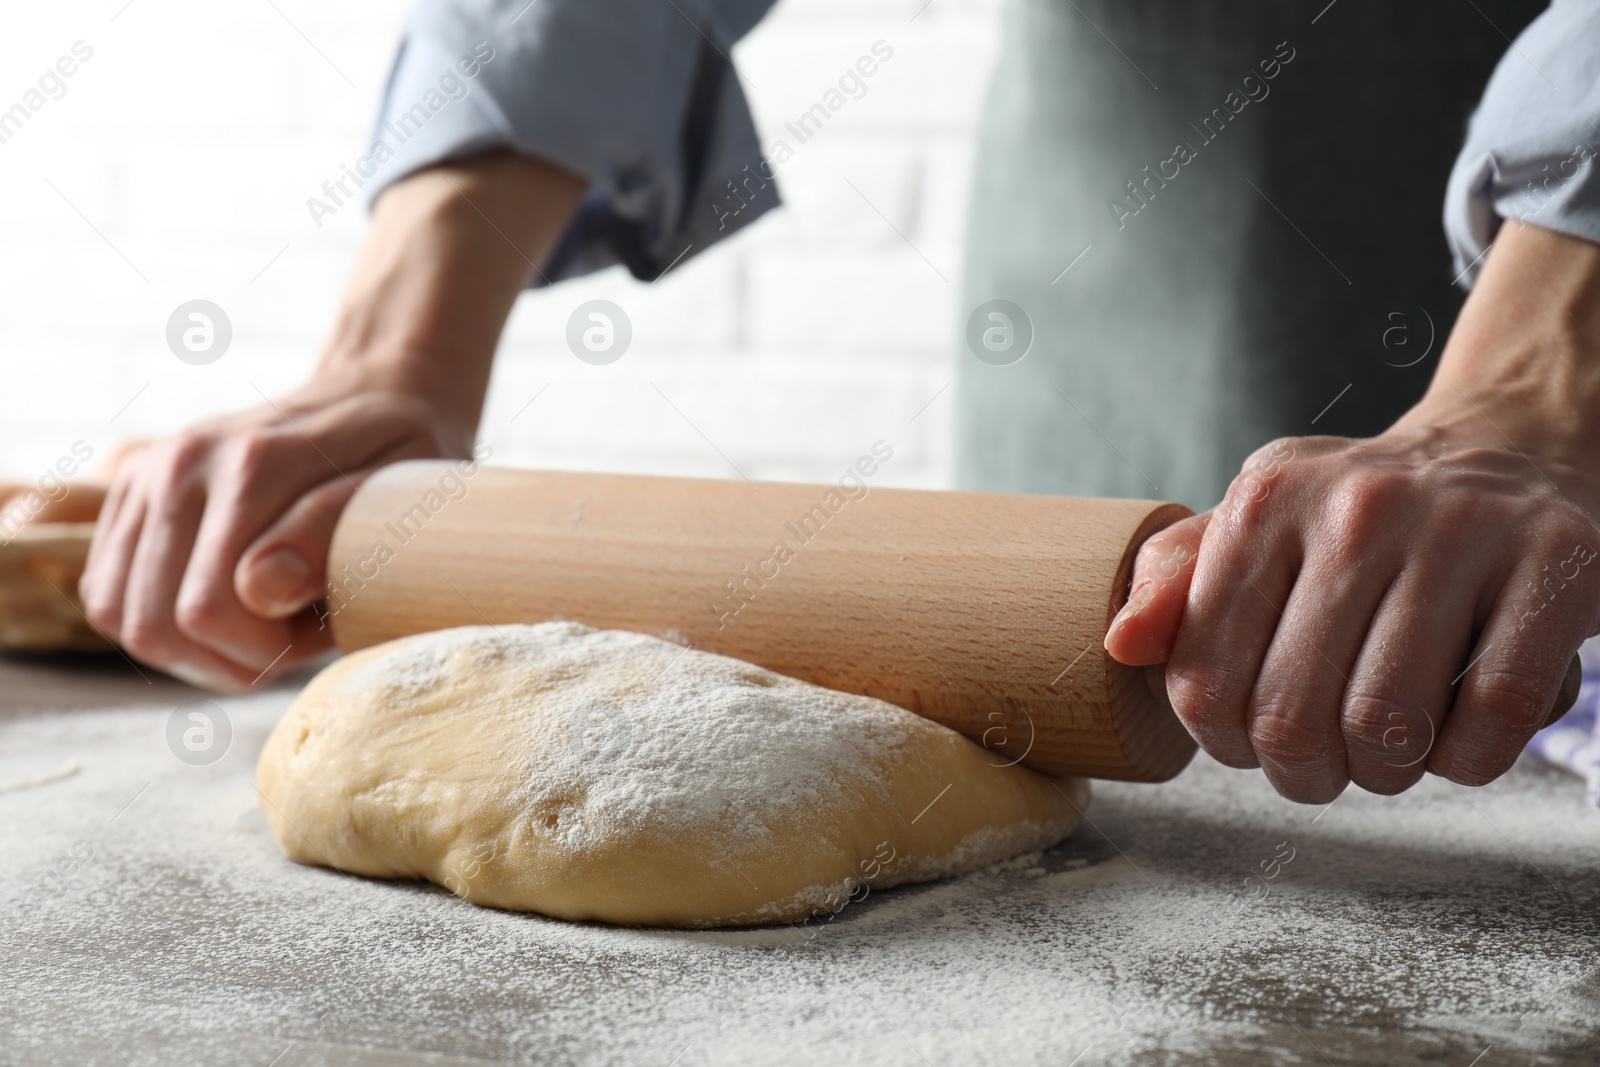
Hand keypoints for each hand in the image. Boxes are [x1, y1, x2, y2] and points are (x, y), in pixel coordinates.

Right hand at [78, 151, 583, 689]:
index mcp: (252, 465)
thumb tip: (260, 589)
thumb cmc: (403, 456)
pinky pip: (107, 592)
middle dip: (229, 659)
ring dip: (192, 648)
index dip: (270, 649)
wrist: (377, 391)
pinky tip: (225, 604)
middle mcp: (184, 463)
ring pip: (120, 616)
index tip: (325, 625)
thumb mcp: (397, 493)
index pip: (208, 612)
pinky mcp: (131, 488)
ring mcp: (148, 473)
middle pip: (155, 626)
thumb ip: (329, 534)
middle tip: (296, 632)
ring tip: (263, 620)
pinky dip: (159, 619)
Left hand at [1105, 220, 1599, 801]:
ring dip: (1384, 773)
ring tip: (1389, 748)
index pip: (1204, 678)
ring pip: (1389, 726)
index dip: (1223, 741)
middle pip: (1290, 717)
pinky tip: (1457, 734)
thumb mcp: (1257, 522)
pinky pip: (1494, 717)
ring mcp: (1463, 533)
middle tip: (1325, 763)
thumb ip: (1176, 582)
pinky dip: (1469, 759)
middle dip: (1303, 773)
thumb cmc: (1363, 512)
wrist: (1512, 447)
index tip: (1252, 737)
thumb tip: (1121, 645)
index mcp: (1266, 502)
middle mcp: (1357, 507)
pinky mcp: (1558, 565)